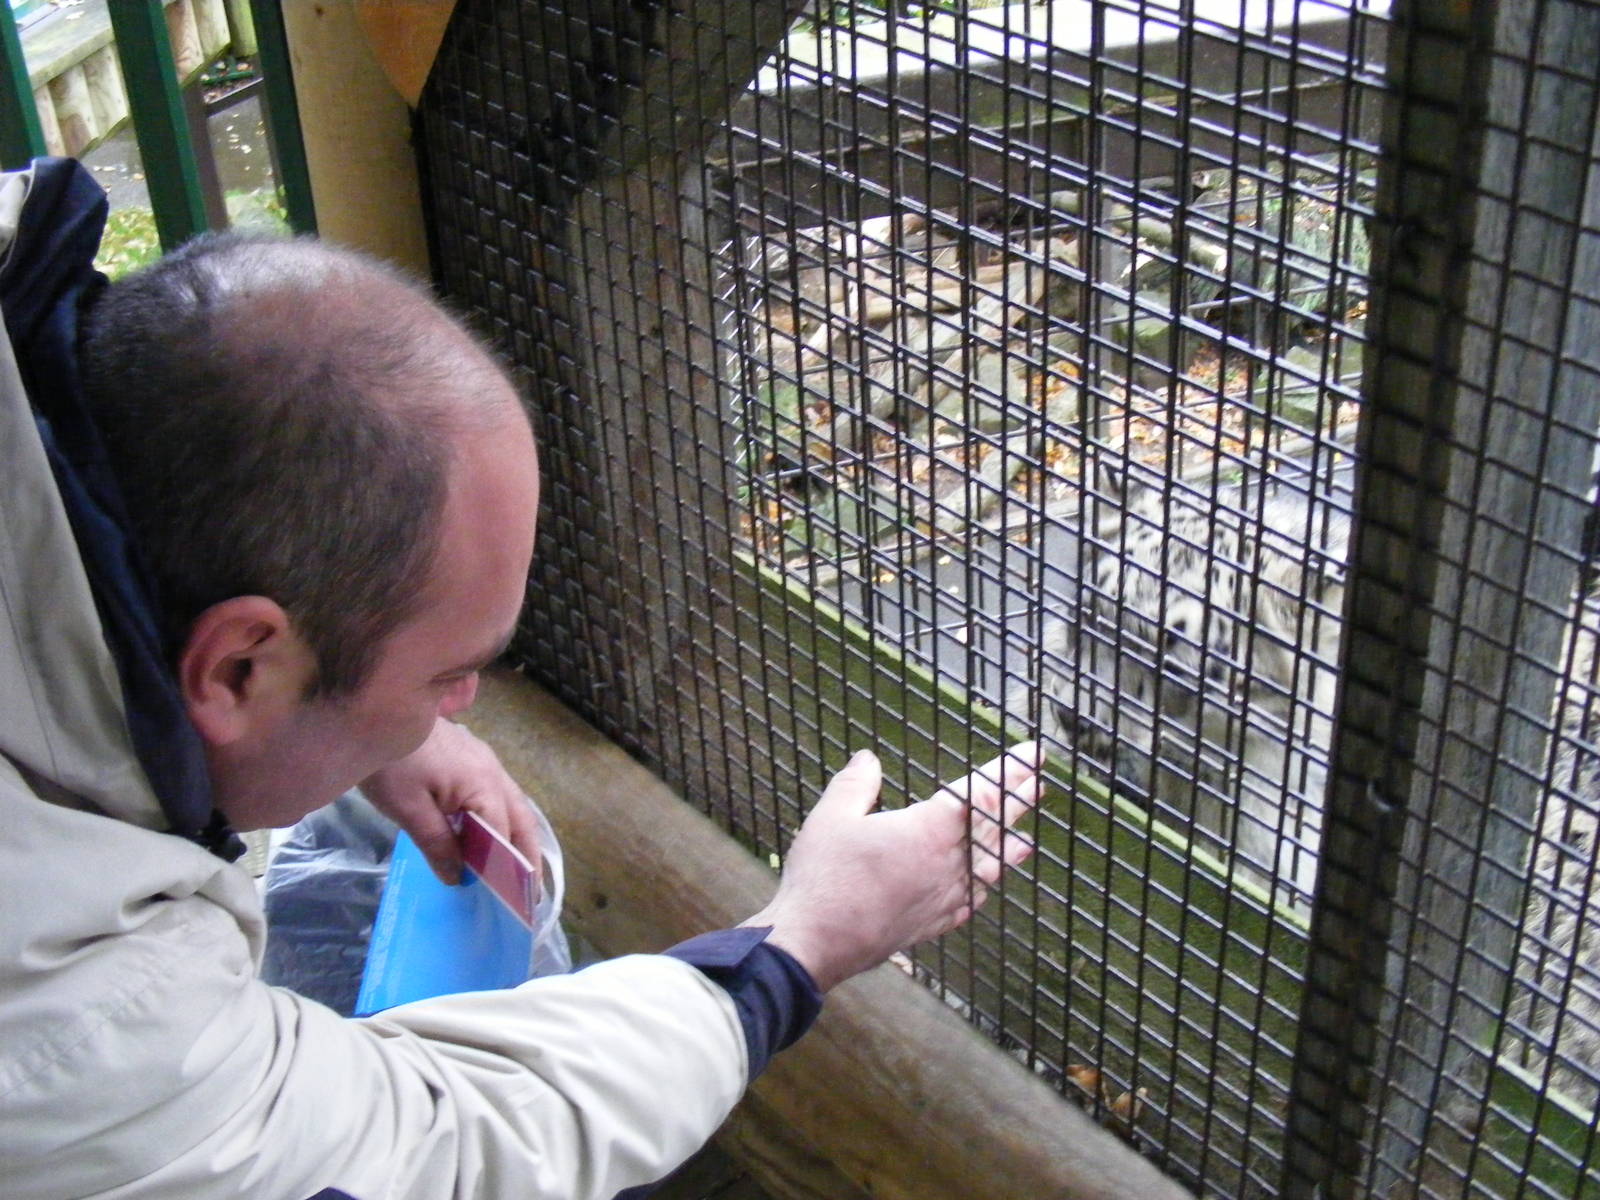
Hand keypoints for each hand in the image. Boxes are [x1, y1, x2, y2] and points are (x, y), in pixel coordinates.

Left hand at [361, 716, 539, 885]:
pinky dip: (504, 819)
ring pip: (514, 805)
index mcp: (482, 785)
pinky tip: (493, 834)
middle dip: (529, 855)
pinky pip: (499, 794)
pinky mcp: (473, 757)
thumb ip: (437, 844)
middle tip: (532, 893)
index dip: (508, 869)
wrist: (374, 711)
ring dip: (519, 837)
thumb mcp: (409, 810)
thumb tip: (458, 878)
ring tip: (519, 870)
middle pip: (522, 819)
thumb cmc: (392, 764)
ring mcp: (486, 762)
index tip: (512, 900)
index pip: (503, 835)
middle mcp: (493, 772)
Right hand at [745, 743, 1040, 991]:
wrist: (817, 942)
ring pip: (988, 869)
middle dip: (1018, 803)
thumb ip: (856, 784)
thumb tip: (868, 759)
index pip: (982, 793)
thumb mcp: (831, 817)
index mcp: (929, 829)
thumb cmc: (824, 877)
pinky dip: (982, 890)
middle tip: (1039, 785)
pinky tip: (982, 890)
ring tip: (1026, 841)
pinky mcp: (932, 925)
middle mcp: (947, 864)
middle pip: (993, 828)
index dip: (1011, 771)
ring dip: (1008, 850)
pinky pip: (969, 903)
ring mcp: (943, 898)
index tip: (1033, 756)